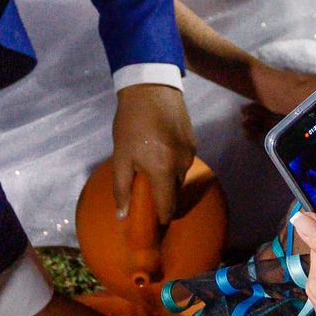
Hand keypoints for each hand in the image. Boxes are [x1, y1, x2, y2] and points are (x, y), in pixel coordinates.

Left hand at [111, 82, 195, 225]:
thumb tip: (122, 215)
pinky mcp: (194, 141)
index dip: (161, 220)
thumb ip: (122, 188)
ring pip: (180, 177)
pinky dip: (173, 164)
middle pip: (174, 192)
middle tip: (147, 197)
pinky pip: (184, 162)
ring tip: (151, 170)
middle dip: (163, 199)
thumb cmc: (131, 123)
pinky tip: (160, 154)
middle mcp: (182, 165)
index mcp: (163, 171)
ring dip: (168, 180)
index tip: (153, 227)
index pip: (168, 206)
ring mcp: (191, 153)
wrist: (151, 88)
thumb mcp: (121, 156)